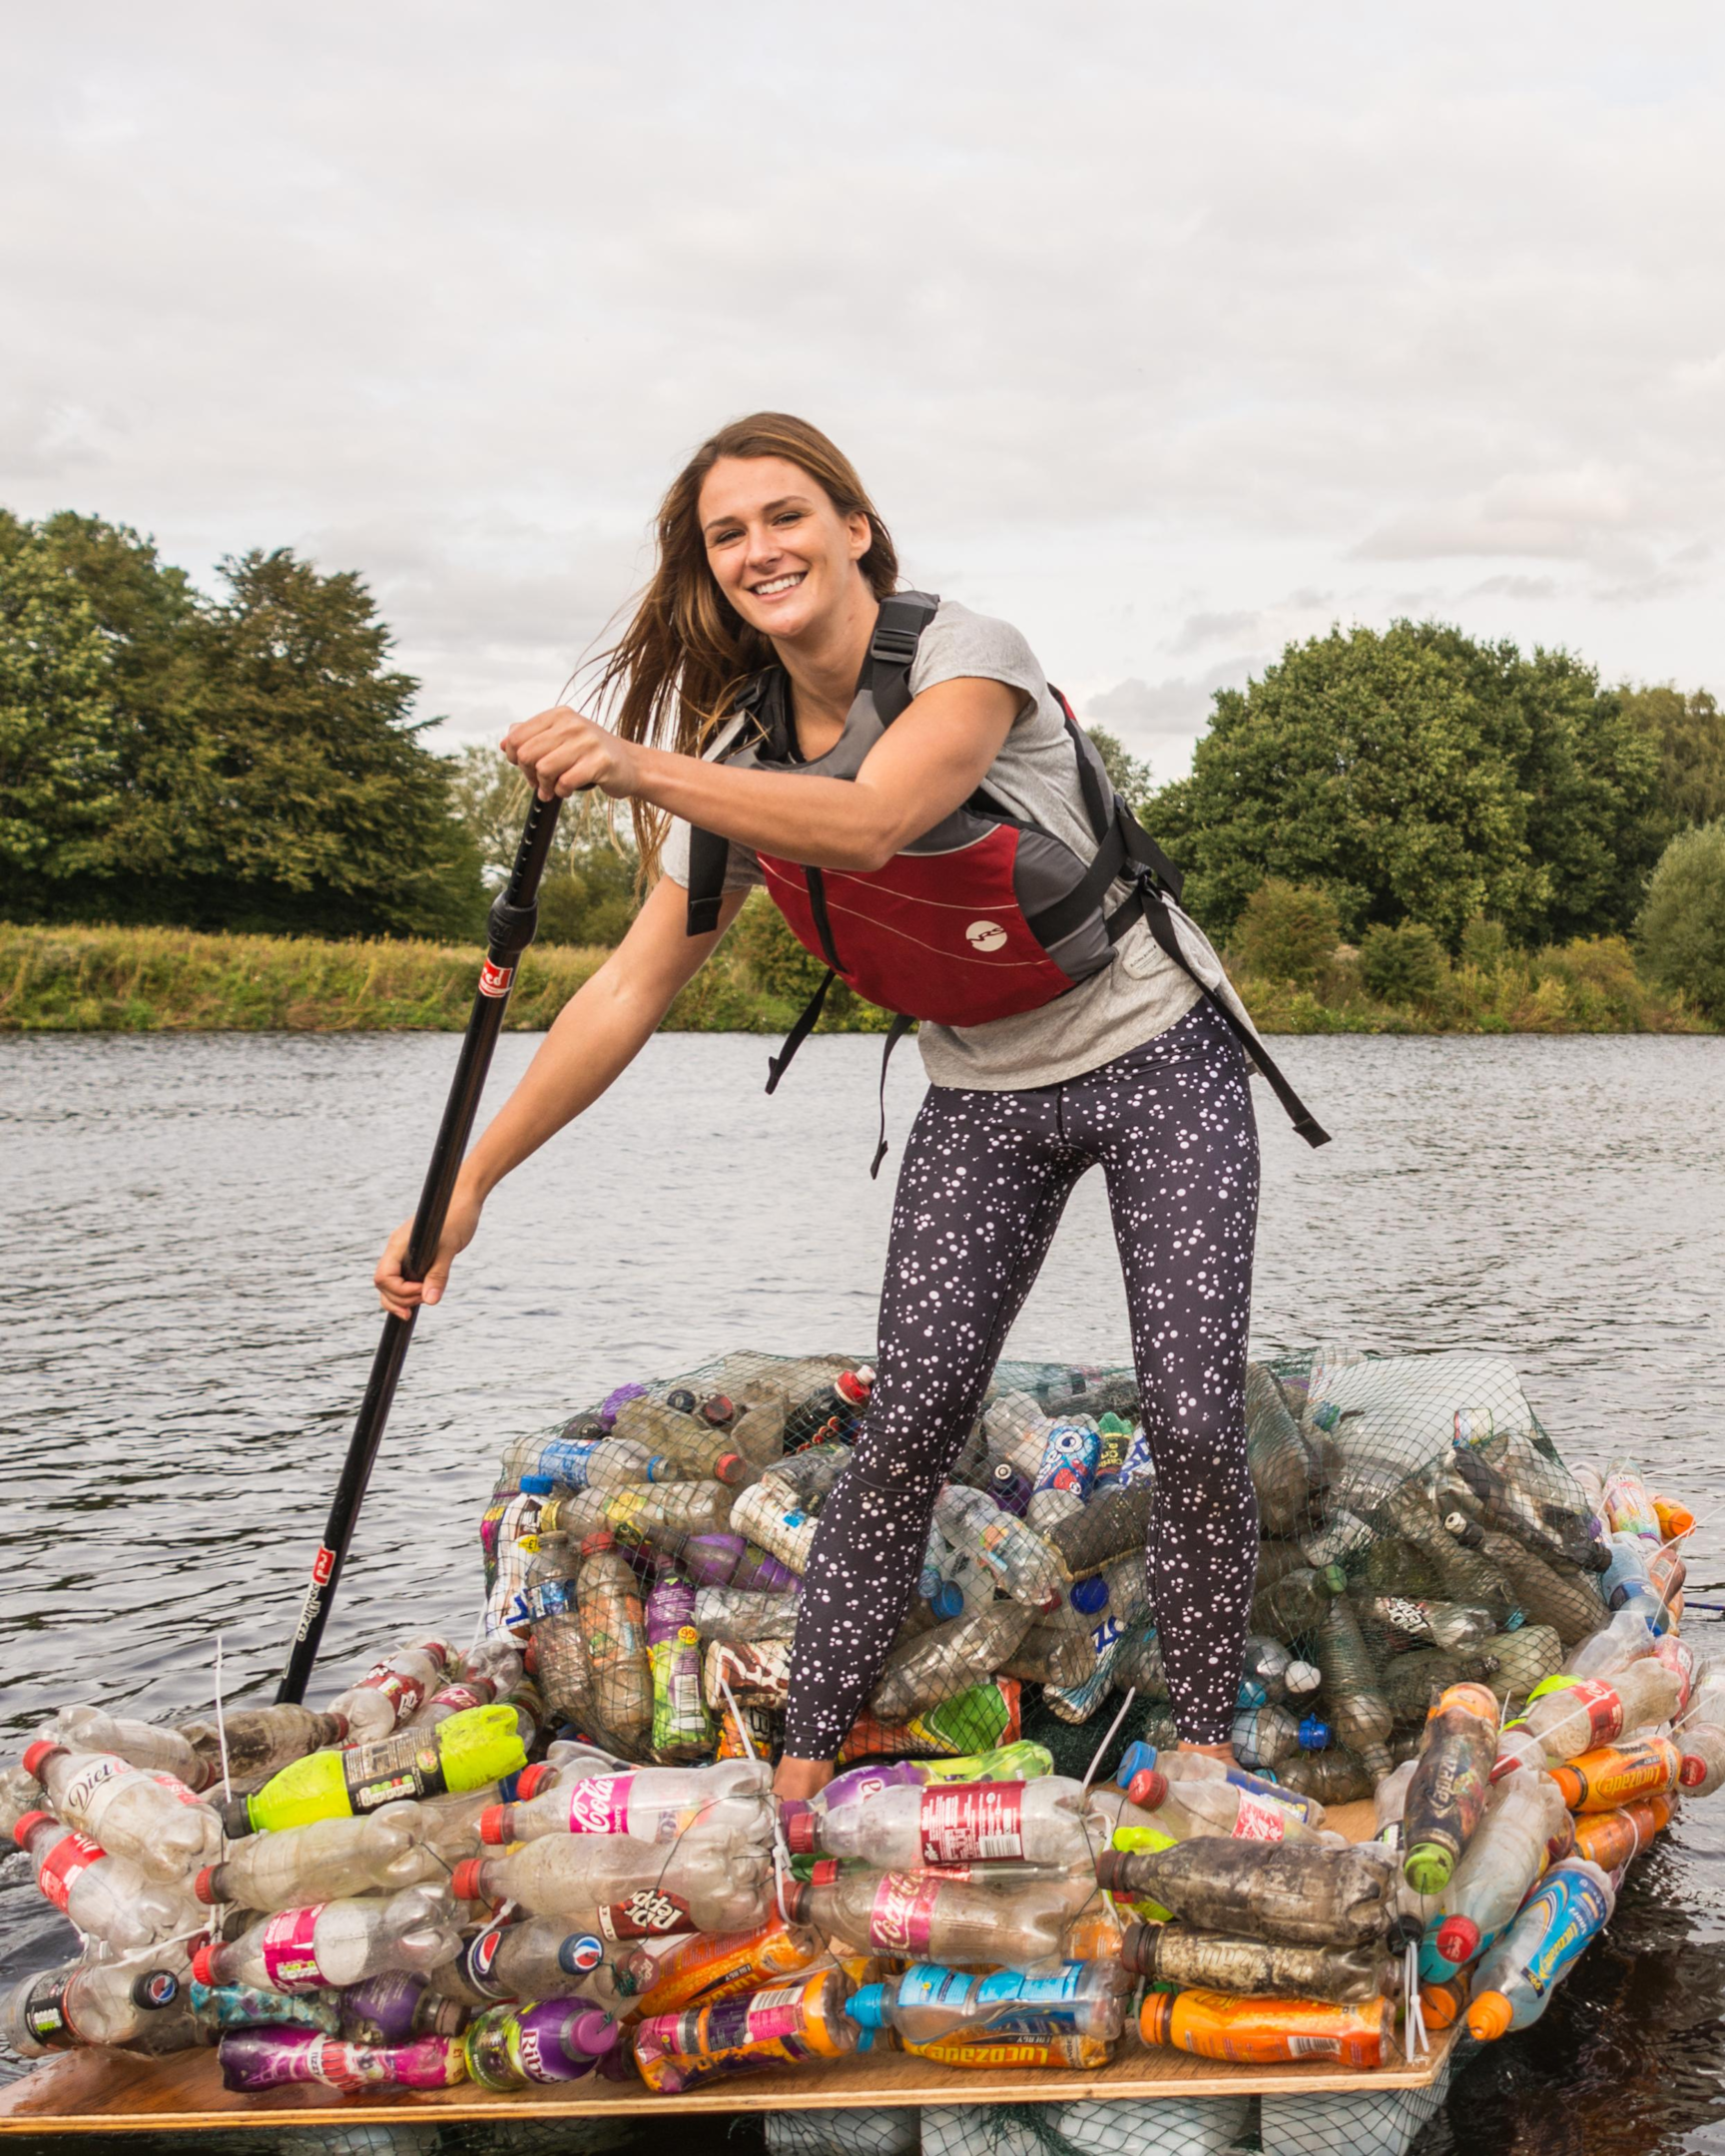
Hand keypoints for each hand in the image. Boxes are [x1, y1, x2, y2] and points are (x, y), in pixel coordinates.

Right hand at [374, 1185, 482, 1318]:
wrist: (463, 1198)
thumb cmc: (457, 1216)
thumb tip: (430, 1301)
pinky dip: (408, 1291)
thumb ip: (438, 1274)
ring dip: (402, 1298)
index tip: (423, 1291)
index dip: (401, 1291)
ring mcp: (403, 1252)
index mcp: (398, 1244)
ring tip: (421, 1304)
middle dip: (400, 1299)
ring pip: (390, 1284)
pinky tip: (422, 1296)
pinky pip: (402, 1278)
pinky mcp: (413, 1255)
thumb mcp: (449, 1247)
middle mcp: (396, 1249)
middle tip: (425, 1300)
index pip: (383, 1277)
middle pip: (383, 1284)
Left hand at [502, 706, 640, 799]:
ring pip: (543, 769)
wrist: (630, 764)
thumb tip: (505, 743)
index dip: (515, 759)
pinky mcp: (600, 762)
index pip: (517, 737)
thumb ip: (533, 736)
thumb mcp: (561, 738)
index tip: (527, 769)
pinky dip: (561, 792)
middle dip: (530, 775)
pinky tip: (568, 790)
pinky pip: (564, 782)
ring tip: (554, 790)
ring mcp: (587, 741)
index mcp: (559, 715)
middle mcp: (572, 724)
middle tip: (541, 784)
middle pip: (527, 755)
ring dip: (546, 786)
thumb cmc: (591, 754)